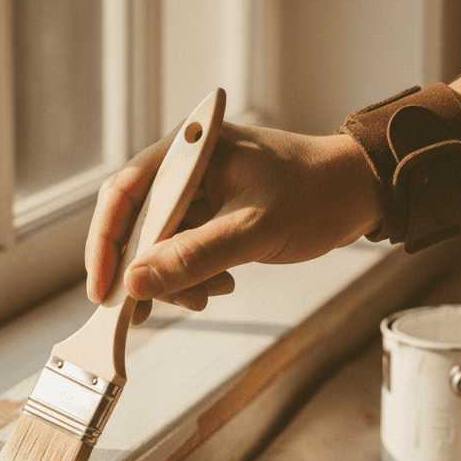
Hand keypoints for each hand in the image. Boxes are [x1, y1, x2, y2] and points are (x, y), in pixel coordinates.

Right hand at [84, 120, 380, 323]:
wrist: (357, 193)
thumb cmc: (315, 193)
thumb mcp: (252, 229)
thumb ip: (192, 257)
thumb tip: (134, 284)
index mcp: (189, 150)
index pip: (123, 193)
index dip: (105, 242)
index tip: (103, 288)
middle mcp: (184, 167)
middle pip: (134, 222)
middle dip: (141, 269)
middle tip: (142, 310)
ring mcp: (195, 192)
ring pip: (157, 244)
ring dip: (172, 278)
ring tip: (205, 294)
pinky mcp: (209, 215)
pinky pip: (181, 250)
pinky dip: (191, 276)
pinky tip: (217, 285)